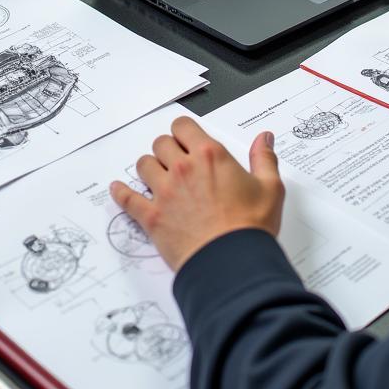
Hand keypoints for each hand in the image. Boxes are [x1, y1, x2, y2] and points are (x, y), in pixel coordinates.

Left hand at [110, 116, 284, 272]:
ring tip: (157, 176)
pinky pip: (127, 199)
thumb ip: (264, 158)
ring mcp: (164, 192)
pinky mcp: (152, 217)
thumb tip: (264, 138)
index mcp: (210, 156)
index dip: (184, 132)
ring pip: (143, 165)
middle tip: (175, 159)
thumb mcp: (270, 188)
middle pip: (161, 143)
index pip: (183, 126)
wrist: (232, 261)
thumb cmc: (251, 226)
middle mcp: (183, 168)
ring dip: (149, 167)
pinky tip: (117, 189)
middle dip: (167, 149)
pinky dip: (120, 193)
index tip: (187, 140)